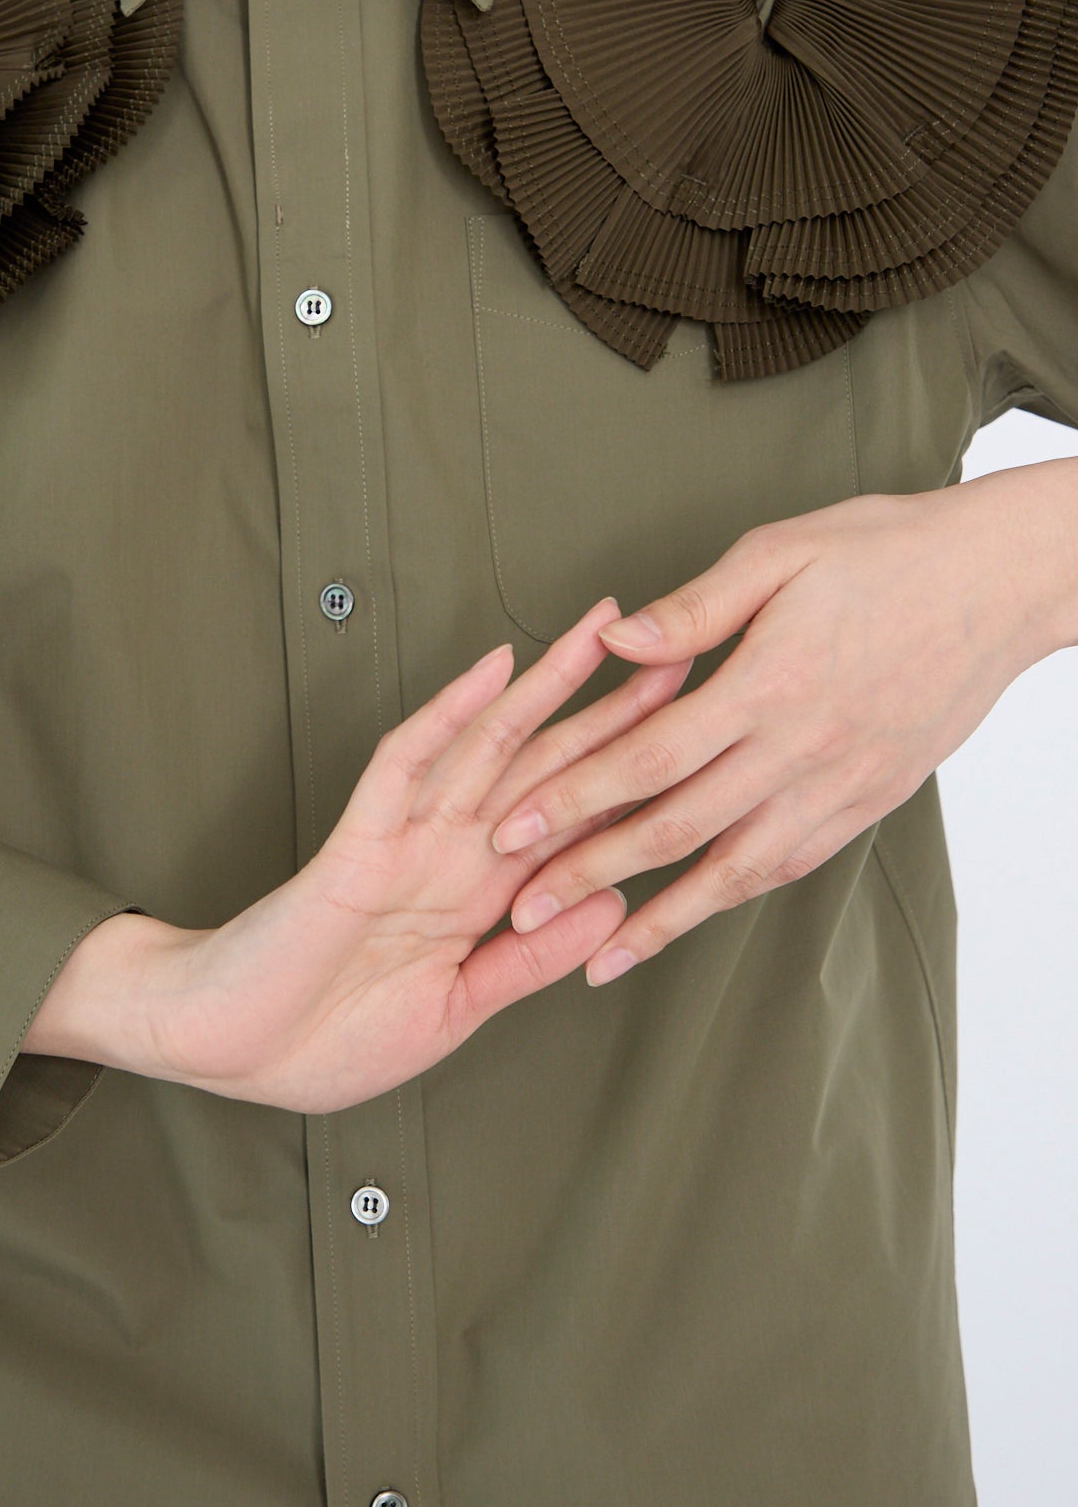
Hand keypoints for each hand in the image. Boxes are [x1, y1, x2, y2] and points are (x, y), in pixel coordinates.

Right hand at [25, 599, 688, 1109]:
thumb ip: (529, 959)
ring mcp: (404, 843)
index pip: (570, 818)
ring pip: (488, 745)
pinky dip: (447, 717)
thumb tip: (616, 903)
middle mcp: (450, 854)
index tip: (700, 730)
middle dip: (611, 708)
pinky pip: (405, 767)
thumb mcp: (455, 1012)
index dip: (633, 771)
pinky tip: (489, 671)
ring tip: (603, 633)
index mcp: (479, 895)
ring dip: (547, 689)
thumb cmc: (323, 1036)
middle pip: (544, 764)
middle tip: (681, 648)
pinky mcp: (356, 848)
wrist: (224, 1051)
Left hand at [480, 460, 1077, 988]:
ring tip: (598, 954)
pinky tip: (691, 915)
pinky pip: (792, 863)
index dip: (572, 795)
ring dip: (660, 915)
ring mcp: (839, 784)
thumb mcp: (780, 552)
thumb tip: (611, 640)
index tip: (509, 827)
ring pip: (735, 867)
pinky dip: (734, 896)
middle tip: (522, 910)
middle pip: (677, 827)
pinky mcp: (870, 801)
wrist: (996, 583)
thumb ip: (693, 609)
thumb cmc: (884, 551)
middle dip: (592, 873)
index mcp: (766, 683)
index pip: (648, 756)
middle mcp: (800, 748)